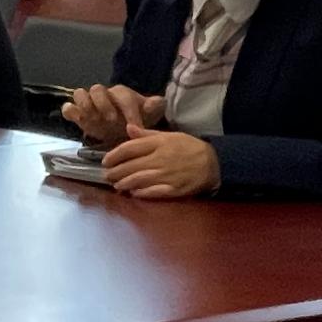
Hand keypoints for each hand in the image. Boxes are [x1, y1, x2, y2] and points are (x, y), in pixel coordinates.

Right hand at [63, 85, 166, 147]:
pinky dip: (71, 112)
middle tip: (112, 121)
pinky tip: (78, 120)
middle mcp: (103, 95)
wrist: (122, 129)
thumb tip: (156, 101)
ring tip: (94, 121)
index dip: (129, 111)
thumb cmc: (136, 119)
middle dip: (104, 105)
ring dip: (85, 106)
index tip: (134, 127)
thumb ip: (154, 106)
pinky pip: (68, 108)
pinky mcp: (77, 114)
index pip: (123, 96)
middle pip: (97, 89)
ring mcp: (88, 103)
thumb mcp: (150, 114)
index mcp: (121, 93)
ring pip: (80, 94)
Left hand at [102, 126, 220, 198]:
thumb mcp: (169, 135)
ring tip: (117, 185)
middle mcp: (161, 159)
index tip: (105, 161)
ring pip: (138, 180)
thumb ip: (147, 134)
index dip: (114, 155)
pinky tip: (133, 193)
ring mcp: (167, 175)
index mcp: (159, 143)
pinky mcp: (174, 189)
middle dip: (115, 172)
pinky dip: (140, 193)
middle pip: (130, 166)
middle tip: (107, 175)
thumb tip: (128, 128)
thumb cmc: (189, 147)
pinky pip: (153, 192)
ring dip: (124, 183)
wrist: (215, 162)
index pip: (129, 149)